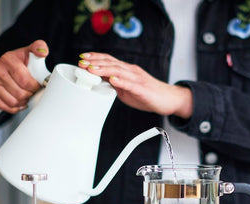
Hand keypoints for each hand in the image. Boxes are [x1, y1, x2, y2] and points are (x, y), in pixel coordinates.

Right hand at [0, 40, 48, 113]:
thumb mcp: (28, 52)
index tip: (38, 86)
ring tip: (26, 96)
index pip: (25, 81)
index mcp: (8, 59)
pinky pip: (5, 106)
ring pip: (13, 102)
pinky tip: (19, 103)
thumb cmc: (18, 62)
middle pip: (20, 93)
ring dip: (23, 102)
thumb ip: (39, 47)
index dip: (35, 87)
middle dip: (29, 95)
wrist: (2, 67)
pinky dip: (15, 108)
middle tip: (32, 92)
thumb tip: (43, 53)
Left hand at [78, 52, 192, 118]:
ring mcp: (137, 78)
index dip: (95, 58)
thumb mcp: (127, 89)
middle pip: (111, 62)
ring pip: (118, 70)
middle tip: (81, 63)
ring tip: (91, 69)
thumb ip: (115, 85)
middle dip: (95, 62)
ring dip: (104, 69)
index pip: (108, 60)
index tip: (82, 58)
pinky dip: (121, 80)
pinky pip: (130, 84)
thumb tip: (101, 83)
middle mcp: (131, 71)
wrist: (168, 99)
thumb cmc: (147, 94)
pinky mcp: (143, 88)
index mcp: (126, 70)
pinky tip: (112, 79)